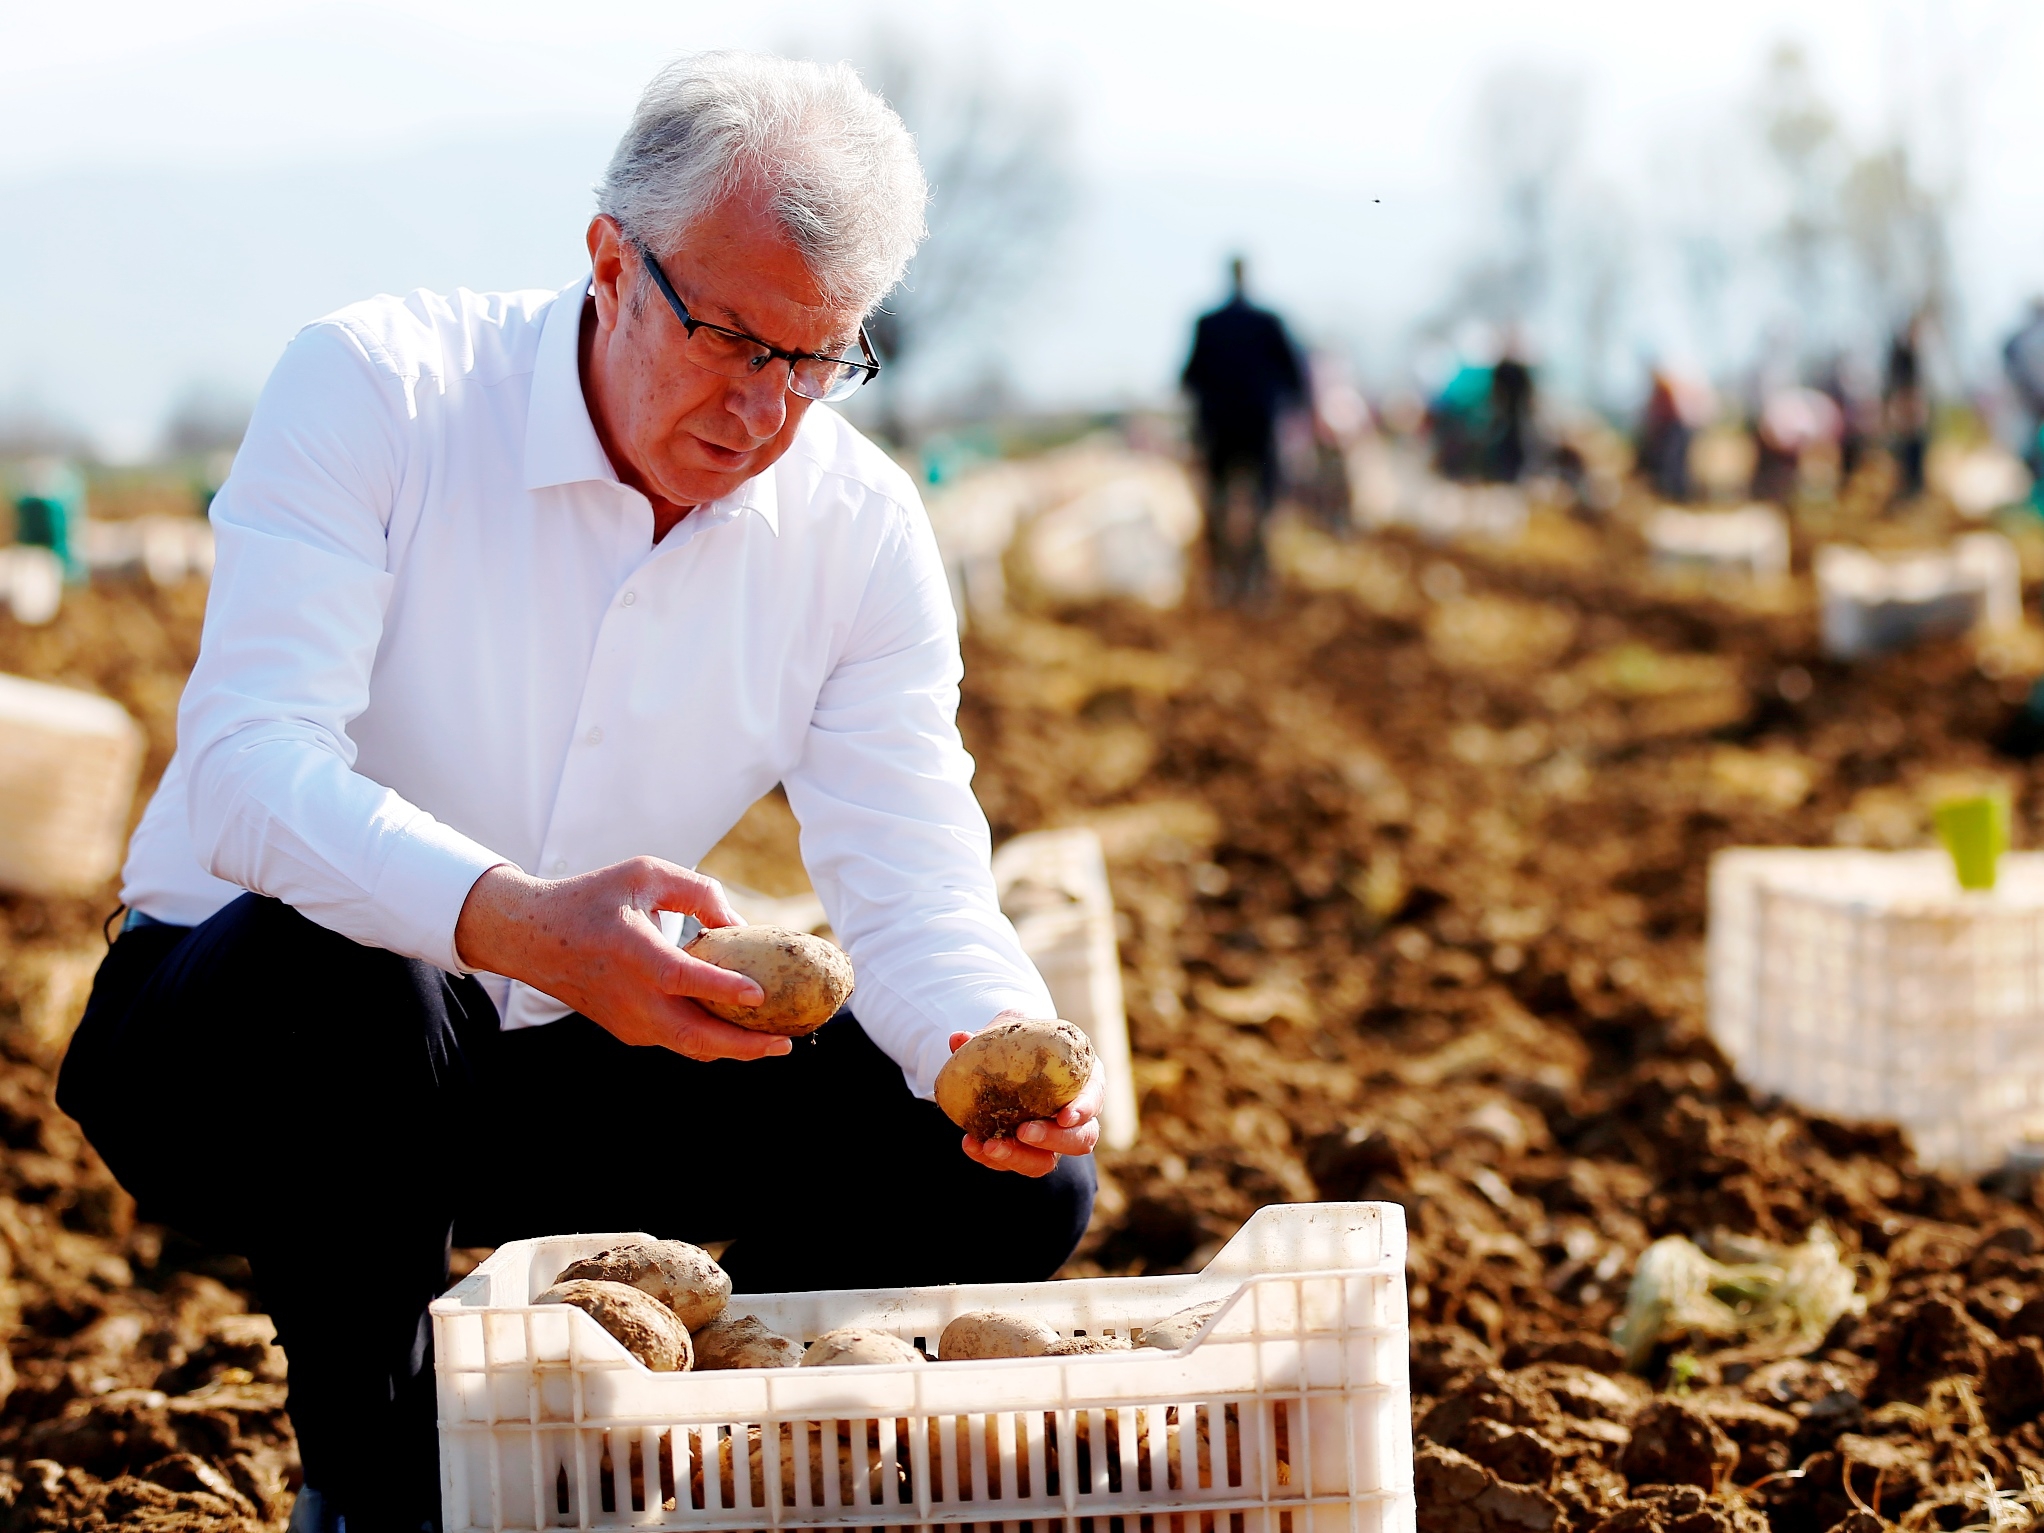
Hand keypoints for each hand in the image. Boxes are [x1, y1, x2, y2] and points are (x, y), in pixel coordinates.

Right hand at [454, 857, 791, 1061]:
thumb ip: (698, 890)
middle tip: (784, 1043)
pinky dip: (709, 1042)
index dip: (719, 988)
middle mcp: (629, 994)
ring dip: (731, 1051)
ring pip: (686, 1046)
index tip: (759, 995)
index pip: (678, 977)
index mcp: (630, 949)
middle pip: (691, 1034)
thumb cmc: (595, 897)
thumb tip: (741, 925)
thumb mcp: (644, 873)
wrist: (533, 937)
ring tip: (773, 1045)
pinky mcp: (627, 1031)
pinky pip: (675, 1041)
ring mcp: (627, 1019)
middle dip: (741, 1045)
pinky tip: (740, 1034)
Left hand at [948, 1019, 1102, 1177]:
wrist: (1010, 1059)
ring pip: (1048, 1161)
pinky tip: (971, 1144)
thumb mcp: (1009, 1029)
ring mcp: (1052, 1138)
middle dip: (1053, 1139)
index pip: (1094, 1096)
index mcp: (1082, 1079)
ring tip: (991, 1146)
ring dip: (1019, 1157)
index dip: (1084, 1108)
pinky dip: (992, 1158)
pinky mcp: (1027, 1151)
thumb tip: (958, 1039)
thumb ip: (989, 1033)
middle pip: (1080, 1139)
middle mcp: (1074, 1115)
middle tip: (1023, 1132)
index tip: (1065, 1115)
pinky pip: (1015, 1162)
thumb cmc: (1021, 1041)